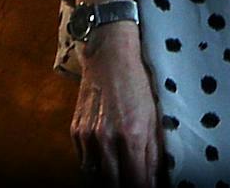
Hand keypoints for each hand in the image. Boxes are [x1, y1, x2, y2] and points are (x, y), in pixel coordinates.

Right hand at [71, 22, 161, 187]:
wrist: (109, 55)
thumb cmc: (137, 82)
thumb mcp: (154, 116)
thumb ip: (153, 151)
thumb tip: (154, 179)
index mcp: (132, 135)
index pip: (136, 181)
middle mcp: (107, 140)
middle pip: (112, 185)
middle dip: (124, 187)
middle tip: (132, 182)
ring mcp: (88, 137)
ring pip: (94, 177)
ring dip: (107, 182)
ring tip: (118, 179)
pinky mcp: (75, 131)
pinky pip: (83, 161)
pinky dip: (93, 168)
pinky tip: (104, 166)